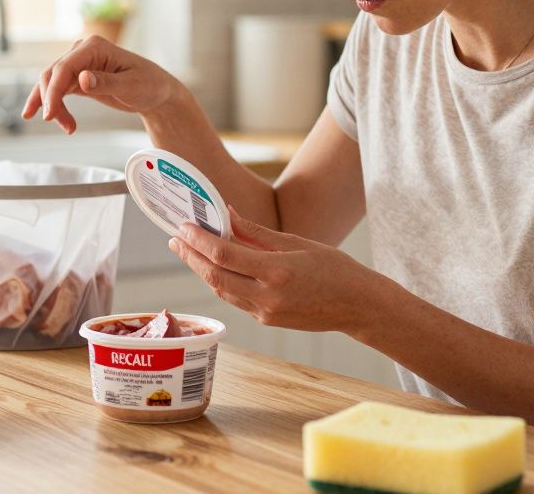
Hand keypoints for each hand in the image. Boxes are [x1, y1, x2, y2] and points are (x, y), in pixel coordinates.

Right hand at [20, 36, 179, 133]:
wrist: (157, 92)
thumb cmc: (150, 85)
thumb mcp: (131, 86)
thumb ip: (106, 82)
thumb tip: (82, 78)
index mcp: (94, 47)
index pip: (64, 68)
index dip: (53, 92)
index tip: (50, 114)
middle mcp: (83, 51)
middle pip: (52, 75)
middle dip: (52, 102)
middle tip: (65, 126)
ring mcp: (79, 63)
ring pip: (52, 84)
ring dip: (53, 106)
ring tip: (68, 128)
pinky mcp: (78, 77)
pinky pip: (58, 90)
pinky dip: (54, 104)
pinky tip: (52, 118)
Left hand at [169, 206, 376, 332]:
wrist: (358, 306)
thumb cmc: (335, 268)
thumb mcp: (297, 243)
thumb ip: (257, 232)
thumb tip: (228, 214)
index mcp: (277, 272)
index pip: (224, 255)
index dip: (199, 240)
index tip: (183, 227)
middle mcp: (267, 296)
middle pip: (215, 276)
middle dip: (191, 256)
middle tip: (175, 238)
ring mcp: (265, 313)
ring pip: (221, 290)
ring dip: (201, 270)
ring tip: (187, 250)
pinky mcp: (266, 320)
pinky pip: (236, 298)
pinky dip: (221, 281)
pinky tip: (215, 266)